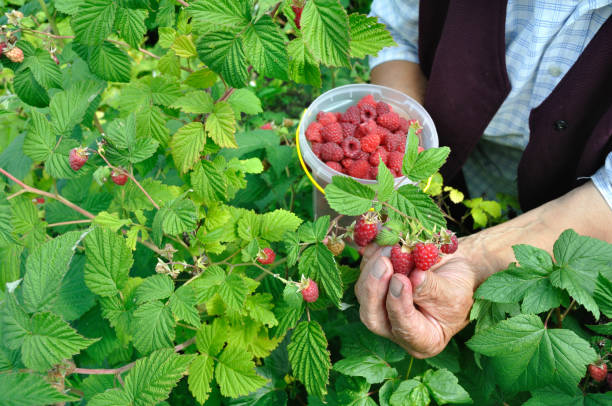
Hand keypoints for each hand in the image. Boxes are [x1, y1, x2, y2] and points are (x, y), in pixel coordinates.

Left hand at [354, 244, 476, 357]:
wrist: (455, 269)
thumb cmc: (460, 286)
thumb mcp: (454, 292)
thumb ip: (433, 289)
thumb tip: (413, 279)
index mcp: (421, 340)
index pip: (403, 329)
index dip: (398, 306)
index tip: (401, 280)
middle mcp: (395, 327)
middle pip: (373, 315)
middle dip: (374, 287)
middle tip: (384, 262)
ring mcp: (381, 307)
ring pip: (364, 291)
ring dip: (373, 266)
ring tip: (389, 246)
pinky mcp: (374, 286)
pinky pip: (364, 271)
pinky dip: (371, 254)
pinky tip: (381, 239)